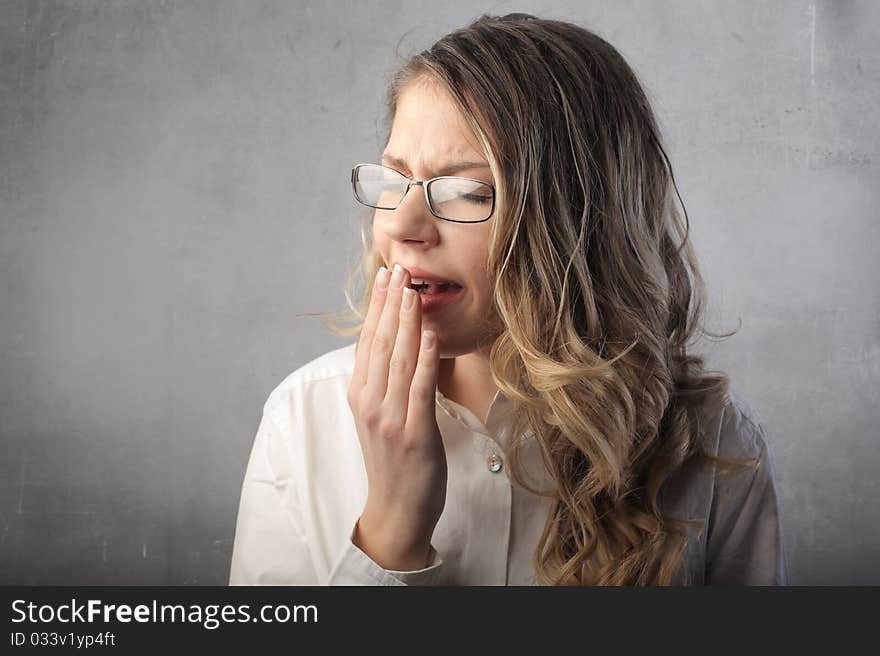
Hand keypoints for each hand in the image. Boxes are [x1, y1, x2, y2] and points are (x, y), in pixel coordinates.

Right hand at [347, 263, 447, 570]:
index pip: (368, 342)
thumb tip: (394, 344)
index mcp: (360, 396)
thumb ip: (382, 382)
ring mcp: (390, 418)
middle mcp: (370, 403)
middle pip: (380, 343)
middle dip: (390, 303)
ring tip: (413, 290)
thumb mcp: (378, 417)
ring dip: (406, 322)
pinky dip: (426, 358)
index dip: (377, 306)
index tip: (385, 276)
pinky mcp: (414, 433)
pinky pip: (420, 388)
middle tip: (399, 269)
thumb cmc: (393, 462)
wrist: (396, 510)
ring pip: (399, 359)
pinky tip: (430, 334)